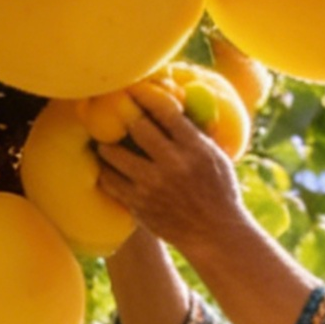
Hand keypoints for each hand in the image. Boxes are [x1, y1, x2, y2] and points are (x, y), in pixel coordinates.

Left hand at [95, 87, 247, 259]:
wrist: (215, 234)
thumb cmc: (219, 191)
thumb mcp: (217, 157)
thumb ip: (197, 132)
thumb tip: (180, 102)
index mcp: (195, 148)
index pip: (165, 111)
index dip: (145, 95)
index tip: (134, 89)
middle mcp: (173, 164)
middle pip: (136, 127)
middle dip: (123, 116)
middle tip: (113, 111)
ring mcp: (153, 186)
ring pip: (114, 154)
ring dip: (106, 145)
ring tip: (105, 143)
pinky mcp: (140, 205)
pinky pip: (110, 182)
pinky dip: (105, 172)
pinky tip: (107, 168)